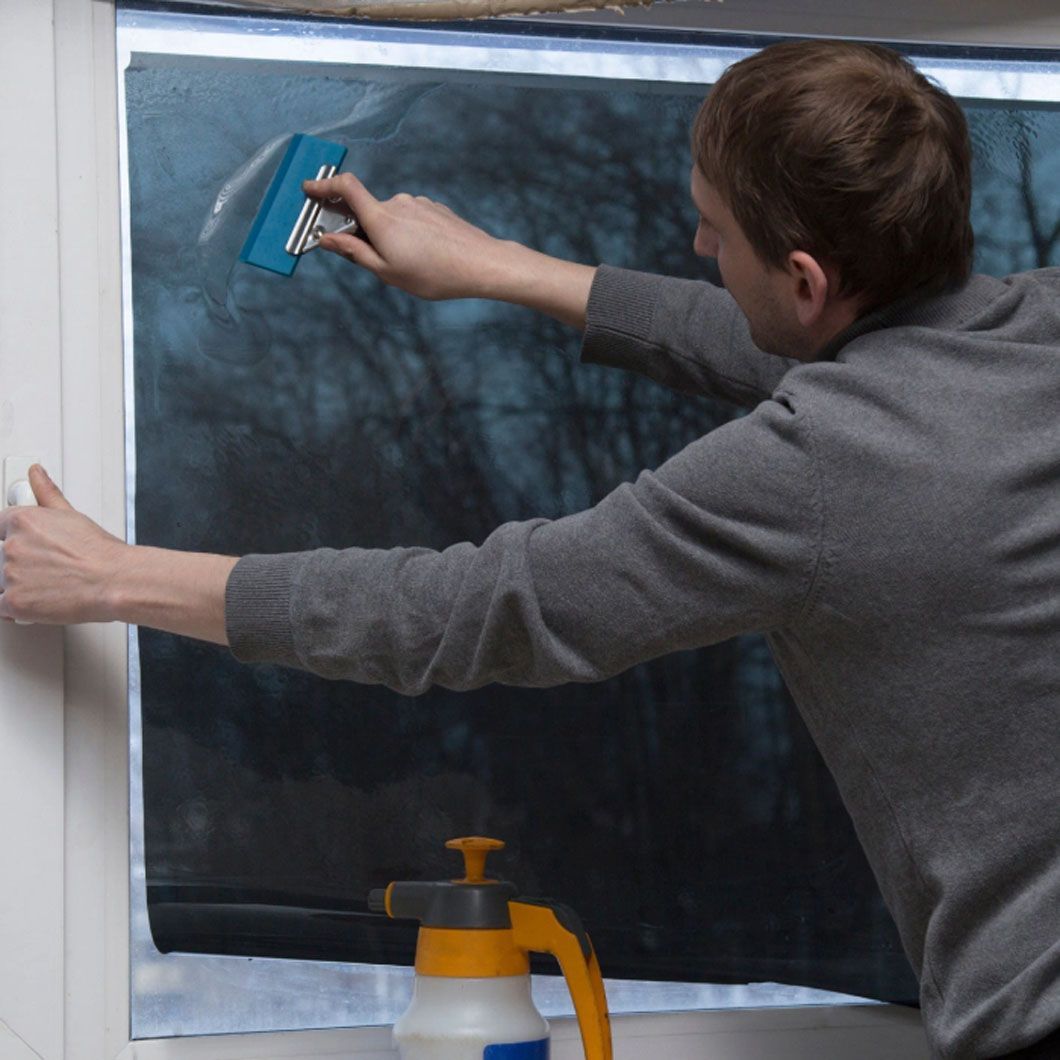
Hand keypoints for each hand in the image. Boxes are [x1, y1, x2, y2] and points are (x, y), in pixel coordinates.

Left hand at [0, 465, 127, 624]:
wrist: (115, 581)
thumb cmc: (100, 552)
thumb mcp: (71, 514)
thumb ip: (47, 494)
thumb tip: (36, 474)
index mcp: (21, 521)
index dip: (12, 539)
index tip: (27, 547)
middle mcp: (11, 546)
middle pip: (0, 557)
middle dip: (19, 564)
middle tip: (48, 569)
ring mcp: (10, 575)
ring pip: (0, 582)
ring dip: (18, 585)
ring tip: (48, 585)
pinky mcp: (14, 602)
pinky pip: (1, 607)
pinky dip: (16, 607)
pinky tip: (38, 600)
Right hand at [302, 172, 515, 300]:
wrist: (480, 263)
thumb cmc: (434, 274)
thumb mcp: (387, 272)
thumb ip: (355, 252)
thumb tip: (327, 239)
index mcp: (381, 218)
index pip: (345, 188)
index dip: (323, 185)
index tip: (309, 190)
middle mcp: (398, 203)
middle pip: (368, 211)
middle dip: (363, 232)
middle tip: (374, 260)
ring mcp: (418, 204)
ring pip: (391, 218)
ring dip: (389, 236)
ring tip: (410, 265)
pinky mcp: (434, 209)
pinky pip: (411, 219)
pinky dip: (408, 234)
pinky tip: (425, 256)